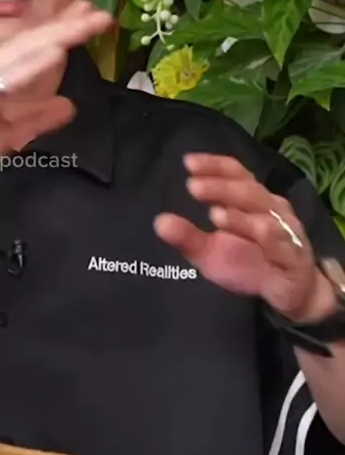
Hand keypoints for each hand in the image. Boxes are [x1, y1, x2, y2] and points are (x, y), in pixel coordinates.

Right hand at [0, 0, 111, 221]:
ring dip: (58, 33)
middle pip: (36, 41)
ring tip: (86, 21)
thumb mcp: (10, 132)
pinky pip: (11, 74)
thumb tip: (69, 106)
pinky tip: (57, 50)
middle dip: (68, 24)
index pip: (36, 47)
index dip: (64, 30)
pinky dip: (34, 61)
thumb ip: (38, 118)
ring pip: (27, 49)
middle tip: (98, 10)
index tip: (91, 16)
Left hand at [154, 153, 335, 322]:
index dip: (215, 165)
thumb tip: (159, 222)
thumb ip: (188, 237)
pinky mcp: (296, 258)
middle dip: (220, 188)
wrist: (290, 292)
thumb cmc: (248, 263)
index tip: (188, 162)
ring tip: (214, 214)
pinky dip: (272, 238)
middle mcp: (272, 209)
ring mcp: (287, 232)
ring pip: (265, 218)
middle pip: (248, 191)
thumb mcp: (211, 252)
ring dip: (241, 215)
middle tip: (193, 186)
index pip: (236, 173)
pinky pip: (285, 246)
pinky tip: (258, 234)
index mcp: (252, 199)